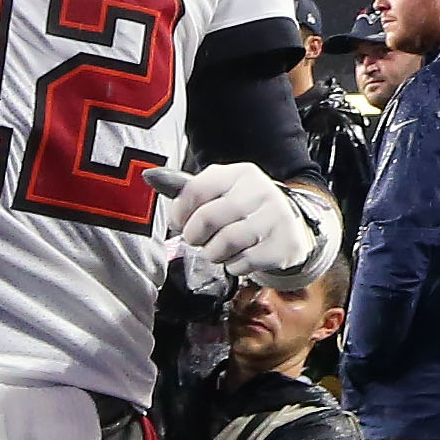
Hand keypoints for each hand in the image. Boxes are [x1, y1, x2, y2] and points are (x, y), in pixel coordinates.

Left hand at [155, 161, 332, 286]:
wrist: (290, 226)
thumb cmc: (243, 209)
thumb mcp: (221, 192)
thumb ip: (187, 189)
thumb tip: (150, 177)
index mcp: (241, 174)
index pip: (198, 188)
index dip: (180, 211)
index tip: (179, 222)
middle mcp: (262, 191)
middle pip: (209, 217)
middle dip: (195, 235)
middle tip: (197, 239)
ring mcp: (276, 218)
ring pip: (226, 242)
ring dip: (213, 253)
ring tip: (217, 250)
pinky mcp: (283, 245)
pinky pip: (244, 262)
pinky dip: (234, 266)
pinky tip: (238, 257)